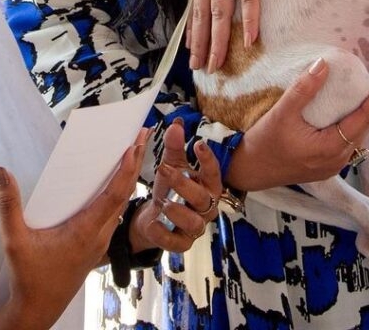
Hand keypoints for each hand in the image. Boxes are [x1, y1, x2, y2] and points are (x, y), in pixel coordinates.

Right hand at [0, 129, 147, 329]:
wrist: (38, 310)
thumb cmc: (29, 278)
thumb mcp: (15, 241)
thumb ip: (8, 206)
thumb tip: (2, 171)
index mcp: (86, 231)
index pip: (114, 195)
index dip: (125, 169)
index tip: (133, 146)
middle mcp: (100, 235)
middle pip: (125, 194)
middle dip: (135, 164)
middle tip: (141, 135)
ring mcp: (101, 241)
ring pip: (122, 204)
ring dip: (129, 177)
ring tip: (133, 152)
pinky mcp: (97, 245)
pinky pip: (115, 213)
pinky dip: (120, 193)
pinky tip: (114, 182)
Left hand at [128, 121, 223, 252]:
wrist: (156, 217)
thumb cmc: (171, 189)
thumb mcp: (172, 165)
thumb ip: (174, 146)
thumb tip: (176, 124)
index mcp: (207, 186)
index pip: (213, 172)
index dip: (208, 159)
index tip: (198, 144)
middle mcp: (206, 207)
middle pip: (201, 197)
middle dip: (183, 183)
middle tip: (165, 169)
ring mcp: (195, 227)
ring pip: (193, 222)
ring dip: (177, 210)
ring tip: (163, 200)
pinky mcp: (182, 244)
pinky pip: (176, 242)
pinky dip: (163, 233)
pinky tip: (154, 222)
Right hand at [225, 57, 368, 191]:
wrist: (250, 170)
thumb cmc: (264, 143)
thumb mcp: (281, 113)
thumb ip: (304, 89)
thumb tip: (324, 64)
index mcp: (332, 148)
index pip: (366, 116)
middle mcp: (339, 158)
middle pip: (368, 124)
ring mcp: (335, 163)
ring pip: (361, 131)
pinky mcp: (328, 162)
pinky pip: (351, 137)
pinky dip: (357, 118)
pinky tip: (355, 104)